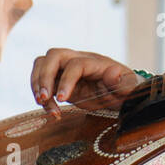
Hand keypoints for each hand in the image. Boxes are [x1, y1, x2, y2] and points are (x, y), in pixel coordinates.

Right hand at [29, 48, 143, 118]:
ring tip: (43, 104)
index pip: (75, 64)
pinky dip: (39, 93)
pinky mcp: (58, 80)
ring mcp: (66, 68)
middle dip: (44, 76)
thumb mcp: (128, 89)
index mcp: (95, 62)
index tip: (62, 98)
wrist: (118, 93)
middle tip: (43, 98)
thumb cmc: (124, 89)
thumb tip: (113, 73)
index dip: (66, 80)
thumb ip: (122, 83)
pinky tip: (48, 109)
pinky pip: (41, 80)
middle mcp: (78, 60)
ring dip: (37, 84)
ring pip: (42, 64)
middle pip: (53, 56)